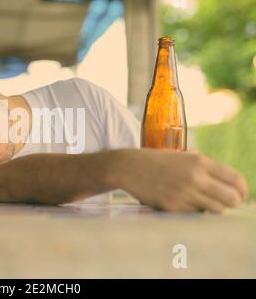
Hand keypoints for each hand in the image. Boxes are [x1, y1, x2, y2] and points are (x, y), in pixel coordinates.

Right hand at [109, 149, 247, 212]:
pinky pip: (194, 214)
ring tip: (201, 201)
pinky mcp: (173, 206)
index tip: (239, 193)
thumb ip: (204, 167)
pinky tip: (182, 201)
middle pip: (231, 198)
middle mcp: (195, 177)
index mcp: (200, 162)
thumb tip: (226, 182)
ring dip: (212, 207)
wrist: (129, 167)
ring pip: (215, 209)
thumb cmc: (156, 161)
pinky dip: (193, 210)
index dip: (242, 189)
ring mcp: (184, 193)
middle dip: (231, 202)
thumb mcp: (183, 157)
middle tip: (223, 201)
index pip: (235, 179)